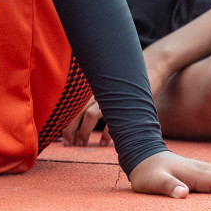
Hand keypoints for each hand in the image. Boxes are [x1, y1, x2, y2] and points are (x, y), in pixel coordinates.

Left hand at [61, 45, 182, 145]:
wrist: (150, 66)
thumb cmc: (123, 80)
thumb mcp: (105, 84)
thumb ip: (92, 96)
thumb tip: (76, 115)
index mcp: (90, 84)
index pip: (69, 102)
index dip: (64, 120)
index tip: (60, 135)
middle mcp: (97, 88)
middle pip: (76, 110)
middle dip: (69, 129)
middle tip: (68, 144)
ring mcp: (110, 96)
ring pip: (90, 115)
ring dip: (84, 132)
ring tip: (82, 144)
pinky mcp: (124, 102)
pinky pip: (111, 121)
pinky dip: (106, 133)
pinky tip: (103, 143)